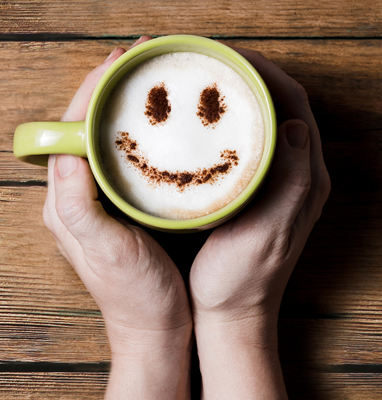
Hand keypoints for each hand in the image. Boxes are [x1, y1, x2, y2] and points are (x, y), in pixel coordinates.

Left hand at [43, 36, 190, 399]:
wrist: (154, 332)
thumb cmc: (131, 296)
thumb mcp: (104, 248)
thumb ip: (77, 203)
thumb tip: (64, 155)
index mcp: (62, 199)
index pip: (69, 129)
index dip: (90, 91)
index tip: (117, 63)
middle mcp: (72, 196)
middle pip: (82, 127)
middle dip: (105, 91)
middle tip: (137, 62)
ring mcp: (94, 202)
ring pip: (101, 140)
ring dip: (119, 109)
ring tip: (146, 83)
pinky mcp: (117, 209)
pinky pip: (120, 158)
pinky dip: (135, 134)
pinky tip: (158, 127)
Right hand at [188, 46, 330, 398]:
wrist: (232, 316)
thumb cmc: (243, 280)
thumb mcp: (267, 230)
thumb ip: (286, 180)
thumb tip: (293, 126)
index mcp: (302, 178)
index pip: (291, 105)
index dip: (263, 72)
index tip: (226, 56)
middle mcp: (293, 175)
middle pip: (276, 106)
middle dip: (245, 76)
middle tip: (206, 61)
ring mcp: (272, 184)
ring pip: (258, 122)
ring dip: (232, 97)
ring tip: (197, 83)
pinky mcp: (250, 194)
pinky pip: (241, 144)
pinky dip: (221, 124)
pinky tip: (191, 125)